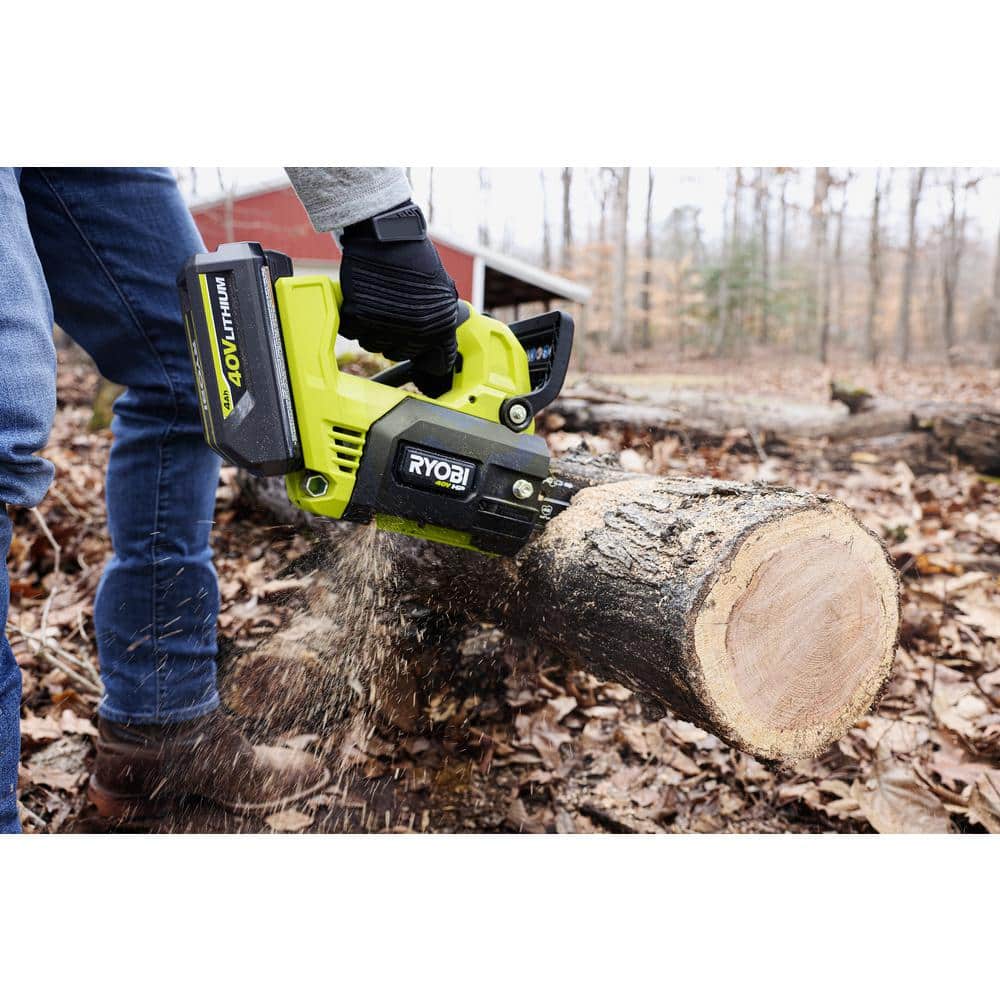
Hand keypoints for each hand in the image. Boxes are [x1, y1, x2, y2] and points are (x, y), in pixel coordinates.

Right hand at [338, 201, 458, 394]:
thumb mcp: (442, 290)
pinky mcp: (359, 315)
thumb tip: (441, 347)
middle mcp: (415, 329)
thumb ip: (441, 320)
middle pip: (398, 354)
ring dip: (373, 330)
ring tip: (376, 306)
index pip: (438, 362)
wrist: (387, 233)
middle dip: (395, 339)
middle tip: (392, 316)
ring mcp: (386, 324)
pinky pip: (352, 331)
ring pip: (373, 344)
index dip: (428, 357)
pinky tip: (361, 302)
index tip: (422, 354)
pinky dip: (352, 320)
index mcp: (439, 325)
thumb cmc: (414, 257)